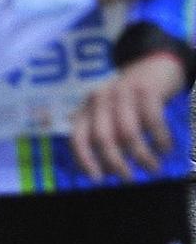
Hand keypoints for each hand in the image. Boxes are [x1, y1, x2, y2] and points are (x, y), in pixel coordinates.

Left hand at [67, 53, 183, 182]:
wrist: (153, 64)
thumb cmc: (129, 98)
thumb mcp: (107, 111)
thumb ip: (100, 132)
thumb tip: (101, 169)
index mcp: (87, 108)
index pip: (78, 137)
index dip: (85, 160)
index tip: (97, 179)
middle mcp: (100, 99)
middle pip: (103, 138)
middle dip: (116, 164)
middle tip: (128, 179)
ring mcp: (123, 93)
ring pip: (128, 134)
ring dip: (142, 157)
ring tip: (153, 169)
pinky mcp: (147, 91)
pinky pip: (153, 122)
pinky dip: (161, 140)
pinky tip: (166, 150)